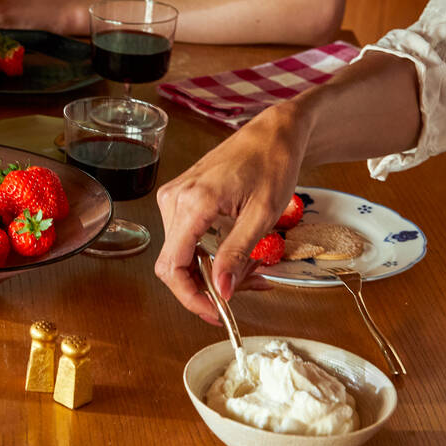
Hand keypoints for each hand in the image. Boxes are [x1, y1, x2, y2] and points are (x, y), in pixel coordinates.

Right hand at [152, 104, 306, 321]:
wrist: (272, 133)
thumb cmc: (272, 164)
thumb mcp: (262, 216)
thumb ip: (236, 255)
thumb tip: (221, 292)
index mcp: (192, 203)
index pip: (173, 266)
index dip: (191, 297)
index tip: (216, 312)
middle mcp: (174, 200)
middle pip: (175, 264)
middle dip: (208, 286)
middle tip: (248, 287)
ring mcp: (173, 197)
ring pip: (181, 255)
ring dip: (212, 271)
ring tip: (252, 269)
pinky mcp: (179, 198)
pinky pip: (185, 239)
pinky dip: (209, 254)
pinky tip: (238, 254)